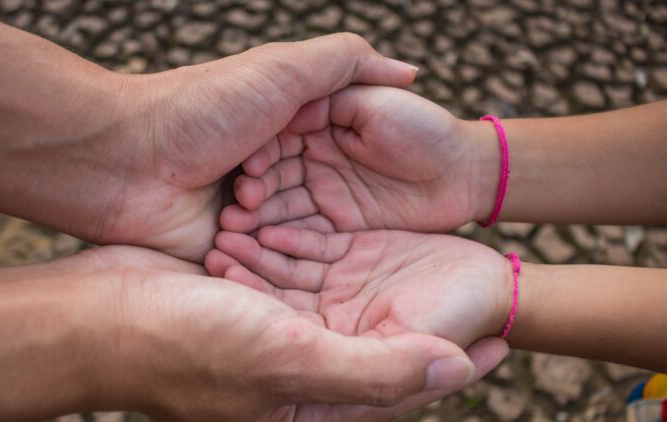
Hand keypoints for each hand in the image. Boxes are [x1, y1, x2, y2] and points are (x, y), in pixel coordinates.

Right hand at [81, 246, 504, 420]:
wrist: (97, 315)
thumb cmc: (186, 345)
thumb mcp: (286, 361)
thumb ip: (373, 371)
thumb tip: (453, 369)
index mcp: (312, 403)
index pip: (403, 387)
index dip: (457, 362)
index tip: (505, 336)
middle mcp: (298, 372)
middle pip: (382, 346)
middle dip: (427, 318)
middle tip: (475, 287)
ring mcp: (275, 332)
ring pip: (347, 306)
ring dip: (385, 283)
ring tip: (428, 257)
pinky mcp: (255, 298)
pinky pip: (308, 277)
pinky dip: (335, 259)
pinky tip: (359, 236)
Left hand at [90, 35, 418, 261]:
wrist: (125, 161)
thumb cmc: (203, 108)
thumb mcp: (283, 69)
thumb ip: (346, 61)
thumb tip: (409, 70)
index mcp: (282, 121)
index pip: (339, 146)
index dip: (354, 163)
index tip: (372, 176)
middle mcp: (265, 163)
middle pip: (318, 192)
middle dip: (318, 204)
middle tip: (319, 213)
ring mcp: (243, 204)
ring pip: (292, 228)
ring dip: (288, 232)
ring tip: (275, 227)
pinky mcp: (225, 242)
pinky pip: (261, 257)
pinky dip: (266, 258)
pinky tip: (262, 253)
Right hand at [220, 85, 497, 235]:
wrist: (462, 173)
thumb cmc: (423, 129)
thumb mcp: (375, 102)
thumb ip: (333, 102)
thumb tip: (289, 114)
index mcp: (319, 127)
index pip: (276, 143)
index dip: (258, 159)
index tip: (245, 173)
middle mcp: (314, 162)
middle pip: (272, 181)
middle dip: (249, 198)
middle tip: (231, 217)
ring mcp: (324, 196)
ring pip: (282, 210)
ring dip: (256, 225)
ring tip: (230, 239)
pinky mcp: (338, 226)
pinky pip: (305, 237)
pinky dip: (281, 244)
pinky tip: (258, 251)